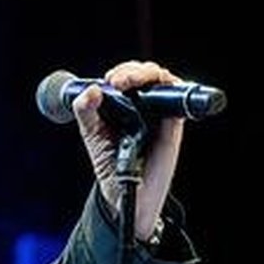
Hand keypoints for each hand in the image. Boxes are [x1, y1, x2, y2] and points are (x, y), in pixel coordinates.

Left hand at [72, 60, 184, 241]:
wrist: (126, 192)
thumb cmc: (110, 163)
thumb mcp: (91, 133)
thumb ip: (86, 111)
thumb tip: (91, 89)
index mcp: (123, 105)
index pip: (126, 76)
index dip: (121, 71)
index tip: (109, 79)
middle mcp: (143, 106)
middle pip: (144, 74)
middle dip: (132, 71)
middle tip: (118, 81)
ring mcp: (159, 113)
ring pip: (161, 80)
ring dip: (147, 73)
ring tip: (129, 82)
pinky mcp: (173, 124)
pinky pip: (177, 98)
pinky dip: (170, 85)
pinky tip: (157, 85)